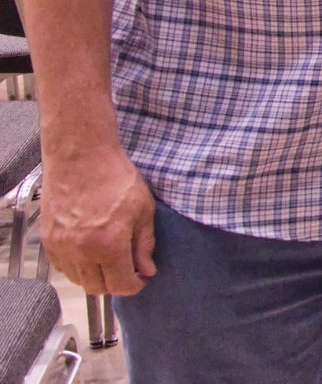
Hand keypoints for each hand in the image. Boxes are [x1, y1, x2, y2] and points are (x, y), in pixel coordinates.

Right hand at [42, 143, 155, 295]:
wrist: (80, 157)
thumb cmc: (115, 177)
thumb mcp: (143, 209)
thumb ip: (145, 244)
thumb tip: (147, 270)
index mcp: (109, 245)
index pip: (121, 285)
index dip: (135, 285)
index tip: (142, 277)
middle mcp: (81, 251)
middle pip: (98, 288)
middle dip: (116, 283)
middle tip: (128, 268)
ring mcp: (62, 247)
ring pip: (78, 280)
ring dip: (95, 277)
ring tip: (109, 259)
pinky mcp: (49, 240)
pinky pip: (62, 267)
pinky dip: (77, 267)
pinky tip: (89, 253)